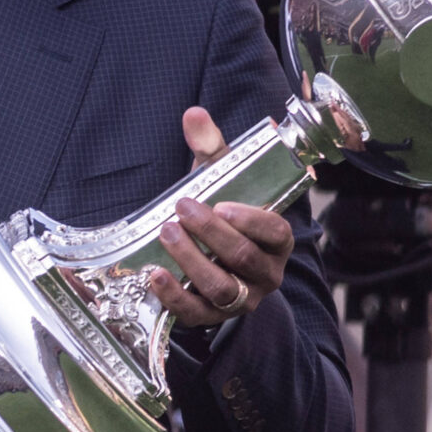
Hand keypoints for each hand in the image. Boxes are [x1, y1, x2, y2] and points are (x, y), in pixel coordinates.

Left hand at [147, 108, 293, 328]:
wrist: (213, 262)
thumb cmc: (221, 214)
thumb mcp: (221, 182)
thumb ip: (211, 149)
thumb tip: (194, 114)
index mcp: (276, 241)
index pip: (276, 233)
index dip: (251, 221)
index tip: (222, 205)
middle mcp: (265, 273)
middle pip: (244, 259)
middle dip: (212, 235)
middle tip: (182, 209)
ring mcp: (241, 299)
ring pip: (223, 288)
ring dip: (193, 261)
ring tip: (167, 234)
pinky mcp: (212, 317)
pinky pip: (196, 313)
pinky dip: (175, 296)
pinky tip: (155, 274)